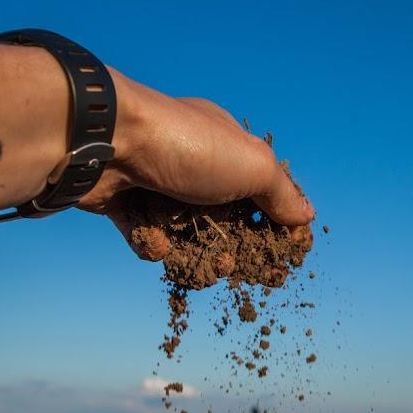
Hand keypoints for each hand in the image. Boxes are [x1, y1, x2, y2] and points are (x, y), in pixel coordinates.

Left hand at [0, 40, 312, 259]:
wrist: (105, 141)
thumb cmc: (186, 146)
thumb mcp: (252, 165)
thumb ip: (281, 193)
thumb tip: (307, 216)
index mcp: (227, 147)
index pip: (261, 192)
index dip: (275, 228)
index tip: (285, 260)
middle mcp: (192, 164)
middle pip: (225, 220)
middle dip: (237, 250)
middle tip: (244, 271)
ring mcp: (156, 185)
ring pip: (186, 236)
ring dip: (198, 254)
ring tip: (207, 265)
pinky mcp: (123, 205)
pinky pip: (147, 238)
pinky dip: (152, 242)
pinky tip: (152, 235)